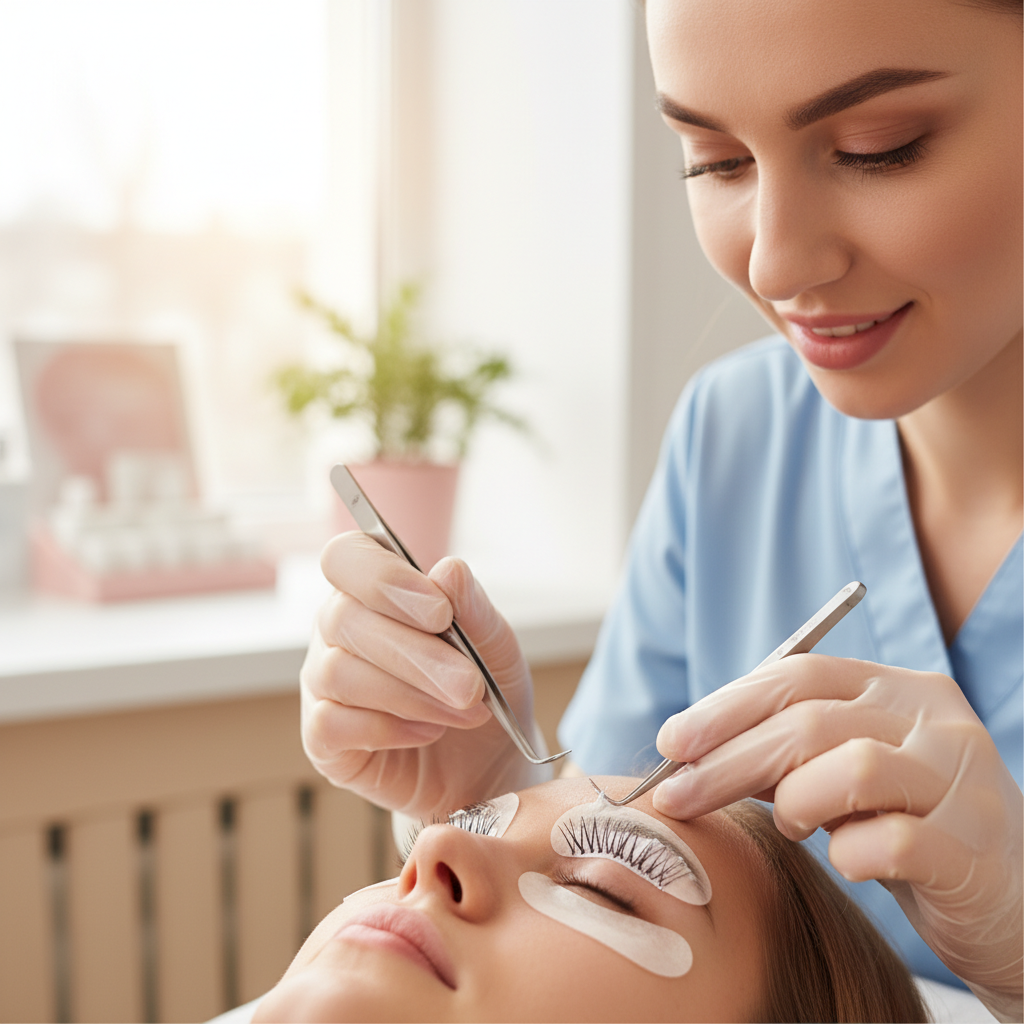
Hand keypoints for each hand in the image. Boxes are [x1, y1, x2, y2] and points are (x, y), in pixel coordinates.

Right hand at [300, 532, 549, 819]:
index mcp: (373, 590)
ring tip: (464, 710)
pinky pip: (331, 723)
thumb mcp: (496, 646)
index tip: (440, 612)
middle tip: (470, 685)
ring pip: (340, 672)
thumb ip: (472, 608)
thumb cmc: (484, 689)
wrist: (488, 762)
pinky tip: (428, 731)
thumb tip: (446, 571)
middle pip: (344, 618)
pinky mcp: (321, 737)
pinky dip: (388, 728)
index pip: (346, 558)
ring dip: (412, 695)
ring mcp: (322, 683)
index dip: (383, 577)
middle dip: (416, 654)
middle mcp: (337, 629)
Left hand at [651, 654, 1022, 1021]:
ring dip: (794, 802)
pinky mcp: (975, 851)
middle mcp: (937, 722)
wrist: (1012, 902)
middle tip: (675, 794)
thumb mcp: (845, 776)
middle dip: (727, 759)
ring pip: (850, 768)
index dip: (728, 705)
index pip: (800, 674)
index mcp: (901, 688)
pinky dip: (848, 855)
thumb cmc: (910, 827)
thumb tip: (692, 749)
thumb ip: (786, 752)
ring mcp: (963, 783)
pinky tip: (844, 863)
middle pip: (809, 721)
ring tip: (789, 827)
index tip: (673, 742)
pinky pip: (891, 842)